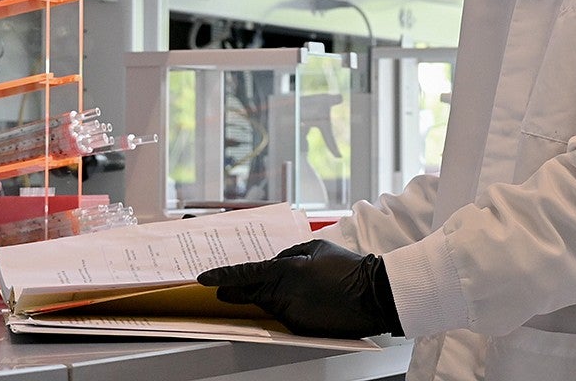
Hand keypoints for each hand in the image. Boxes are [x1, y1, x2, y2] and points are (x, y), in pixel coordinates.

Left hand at [197, 239, 402, 338]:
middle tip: (223, 290)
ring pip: (269, 305)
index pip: (244, 274)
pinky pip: (286, 315)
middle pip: (250, 294)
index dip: (222, 277)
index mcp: (285, 270)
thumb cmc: (346, 267)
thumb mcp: (316, 247)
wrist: (371, 294)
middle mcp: (283, 294)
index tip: (203, 279)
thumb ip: (289, 253)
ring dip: (271, 297)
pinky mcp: (300, 328)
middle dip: (235, 292)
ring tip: (295, 288)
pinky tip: (307, 300)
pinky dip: (289, 307)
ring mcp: (291, 314)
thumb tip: (274, 262)